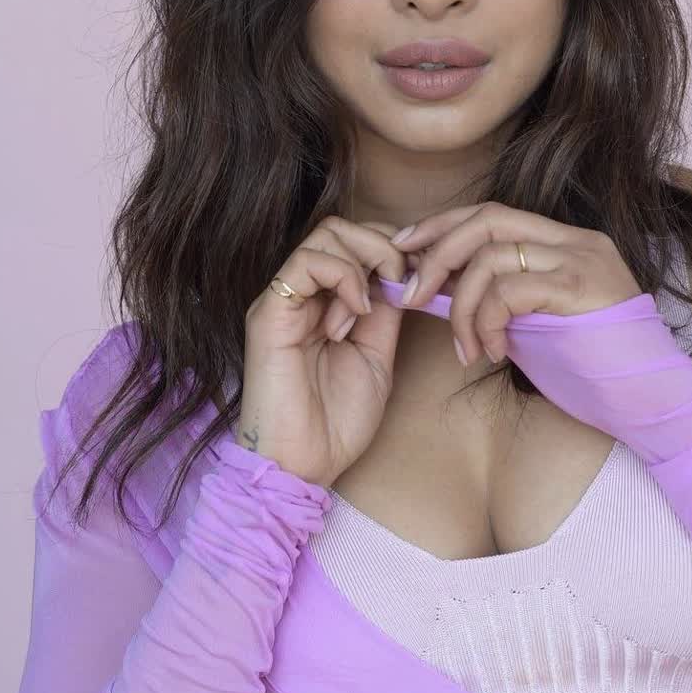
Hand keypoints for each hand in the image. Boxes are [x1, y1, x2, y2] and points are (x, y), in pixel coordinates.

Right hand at [238, 217, 413, 488]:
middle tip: (402, 285)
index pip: (356, 242)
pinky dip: (343, 275)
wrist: (303, 465)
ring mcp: (283, 299)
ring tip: (372, 306)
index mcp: (323, 303)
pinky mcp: (269, 311)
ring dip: (365, 261)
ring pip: (326, 235)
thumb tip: (405, 274)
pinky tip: (356, 312)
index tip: (422, 279)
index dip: (394, 250)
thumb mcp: (377, 356)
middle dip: (383, 246)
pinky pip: (305, 262)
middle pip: (341, 228)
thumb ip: (386, 313)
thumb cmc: (336, 422)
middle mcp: (300, 294)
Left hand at [389, 201, 641, 366]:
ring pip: (491, 257)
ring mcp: (580, 260)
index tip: (406, 249)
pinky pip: (509, 291)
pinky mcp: (579, 288)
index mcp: (567, 243)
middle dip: (437, 254)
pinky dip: (487, 322)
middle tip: (411, 295)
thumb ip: (495, 304)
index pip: (493, 213)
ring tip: (465, 347)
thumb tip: (433, 292)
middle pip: (486, 219)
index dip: (443, 226)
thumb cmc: (594, 373)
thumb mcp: (533, 329)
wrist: (651, 401)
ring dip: (460, 306)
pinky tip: (495, 353)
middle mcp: (575, 241)